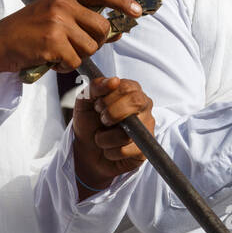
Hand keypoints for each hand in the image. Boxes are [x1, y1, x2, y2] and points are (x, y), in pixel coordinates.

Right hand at [0, 0, 142, 87]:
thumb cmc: (29, 32)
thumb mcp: (56, 15)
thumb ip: (84, 19)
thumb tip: (118, 30)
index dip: (123, 1)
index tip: (138, 12)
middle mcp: (62, 4)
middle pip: (102, 27)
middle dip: (96, 42)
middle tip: (76, 46)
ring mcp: (57, 22)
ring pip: (90, 47)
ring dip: (78, 56)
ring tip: (58, 52)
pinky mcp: (52, 42)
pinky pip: (75, 61)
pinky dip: (65, 66)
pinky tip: (50, 60)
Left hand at [71, 76, 154, 200]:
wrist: (86, 149)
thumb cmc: (89, 122)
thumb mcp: (85, 101)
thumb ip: (95, 86)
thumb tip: (114, 81)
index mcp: (132, 91)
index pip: (127, 87)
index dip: (108, 98)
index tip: (97, 105)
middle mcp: (144, 107)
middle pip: (136, 102)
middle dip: (111, 113)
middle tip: (102, 120)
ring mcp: (146, 129)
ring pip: (127, 132)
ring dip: (104, 138)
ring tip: (102, 137)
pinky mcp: (143, 150)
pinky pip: (125, 151)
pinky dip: (110, 152)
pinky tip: (110, 149)